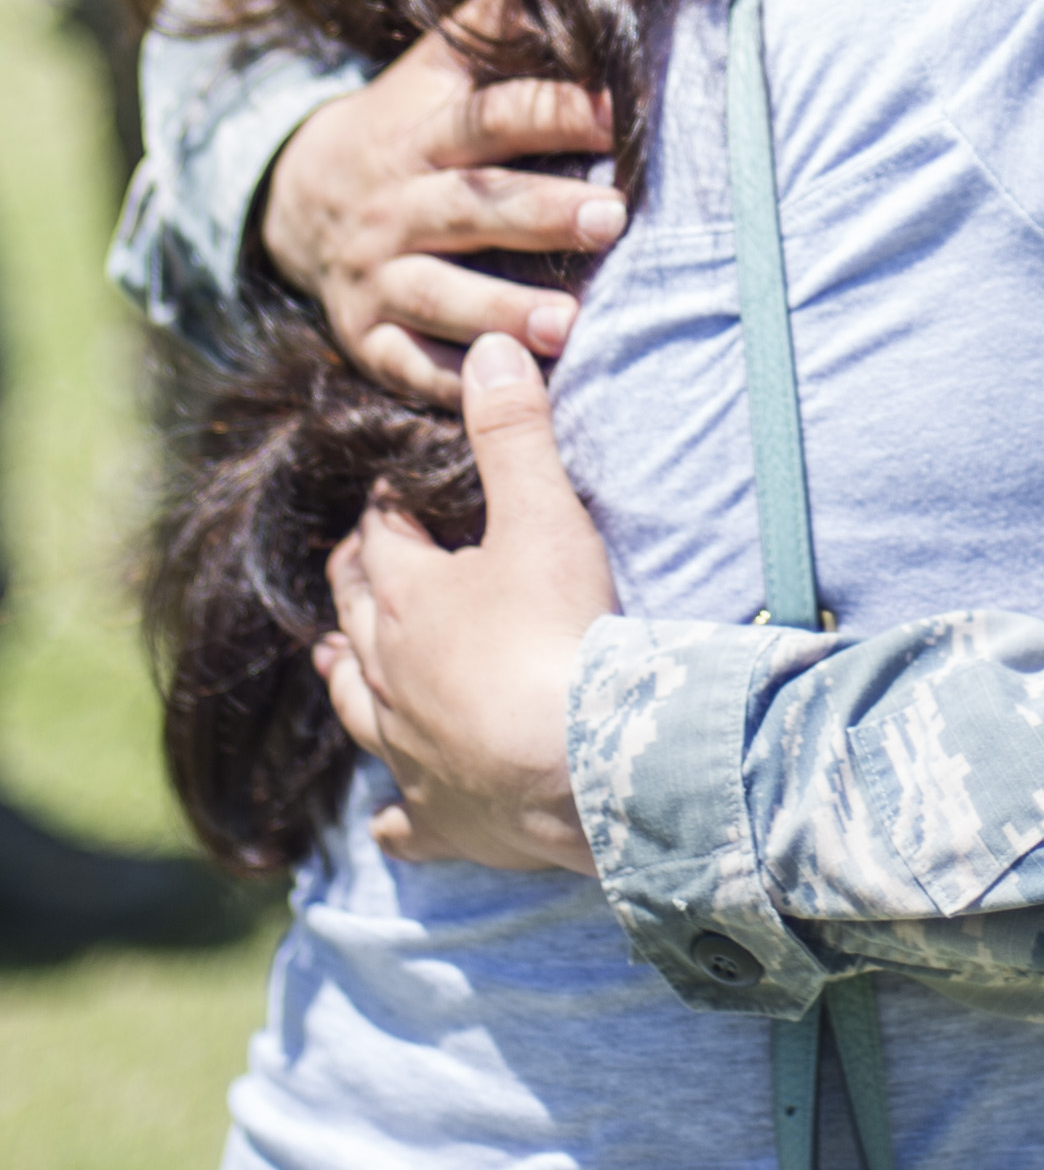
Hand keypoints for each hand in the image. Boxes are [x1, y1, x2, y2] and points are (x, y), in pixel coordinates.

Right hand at [260, 0, 621, 409]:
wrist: (297, 197)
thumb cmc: (411, 125)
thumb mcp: (441, 67)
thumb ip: (508, 17)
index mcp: (426, 134)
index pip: (493, 117)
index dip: (554, 109)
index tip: (617, 107)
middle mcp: (398, 204)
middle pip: (471, 206)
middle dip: (541, 212)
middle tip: (614, 217)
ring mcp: (378, 274)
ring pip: (438, 294)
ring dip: (501, 311)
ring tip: (568, 326)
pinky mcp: (367, 335)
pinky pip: (407, 367)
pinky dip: (451, 385)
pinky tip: (504, 394)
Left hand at [313, 335, 614, 873]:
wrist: (581, 760)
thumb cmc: (559, 631)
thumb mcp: (543, 515)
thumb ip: (515, 432)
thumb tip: (493, 346)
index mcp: (408, 599)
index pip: (383, 540)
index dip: (388, 513)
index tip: (393, 496)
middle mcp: (391, 675)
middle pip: (359, 619)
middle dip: (355, 586)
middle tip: (355, 565)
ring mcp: (412, 749)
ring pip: (362, 710)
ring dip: (351, 685)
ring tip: (336, 667)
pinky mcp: (444, 816)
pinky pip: (406, 819)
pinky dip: (396, 818)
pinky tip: (391, 823)